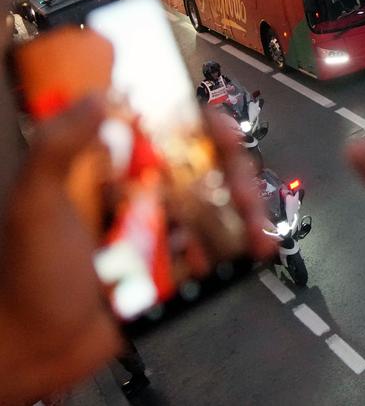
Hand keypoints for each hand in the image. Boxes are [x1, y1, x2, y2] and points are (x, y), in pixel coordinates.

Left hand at [0, 99, 269, 403]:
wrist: (37, 349)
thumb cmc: (26, 277)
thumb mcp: (35, 203)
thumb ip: (58, 145)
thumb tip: (98, 96)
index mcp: (108, 170)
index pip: (163, 128)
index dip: (198, 122)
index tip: (221, 127)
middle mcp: (139, 195)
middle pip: (205, 166)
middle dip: (235, 170)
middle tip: (244, 188)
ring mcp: (160, 232)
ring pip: (219, 205)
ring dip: (247, 208)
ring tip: (256, 225)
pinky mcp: (176, 267)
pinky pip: (219, 248)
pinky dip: (245, 244)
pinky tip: (258, 247)